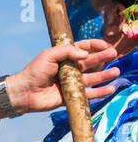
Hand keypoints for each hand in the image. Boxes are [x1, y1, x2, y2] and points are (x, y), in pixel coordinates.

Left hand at [0, 40, 119, 118]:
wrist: (24, 92)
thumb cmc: (34, 72)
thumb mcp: (49, 55)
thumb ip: (67, 51)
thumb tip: (85, 54)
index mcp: (65, 56)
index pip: (83, 48)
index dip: (95, 46)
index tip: (105, 45)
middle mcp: (70, 69)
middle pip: (91, 62)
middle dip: (103, 57)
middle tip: (114, 54)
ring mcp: (72, 82)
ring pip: (92, 77)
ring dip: (105, 74)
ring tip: (116, 71)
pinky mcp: (72, 96)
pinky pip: (88, 93)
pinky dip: (99, 92)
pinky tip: (110, 88)